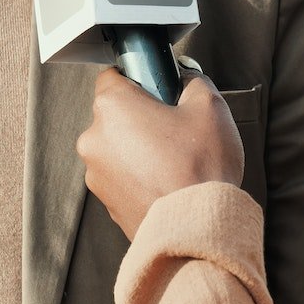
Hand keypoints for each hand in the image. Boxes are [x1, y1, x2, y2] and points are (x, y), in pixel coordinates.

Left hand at [79, 68, 244, 238]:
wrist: (196, 228)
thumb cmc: (200, 166)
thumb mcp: (210, 107)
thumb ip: (193, 81)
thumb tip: (186, 79)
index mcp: (112, 107)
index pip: (113, 76)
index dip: (139, 80)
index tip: (159, 91)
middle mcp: (94, 138)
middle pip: (115, 115)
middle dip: (141, 118)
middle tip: (175, 129)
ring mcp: (96, 174)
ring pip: (117, 148)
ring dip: (139, 149)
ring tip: (174, 161)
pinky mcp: (106, 202)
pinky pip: (121, 177)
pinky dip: (139, 176)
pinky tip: (167, 182)